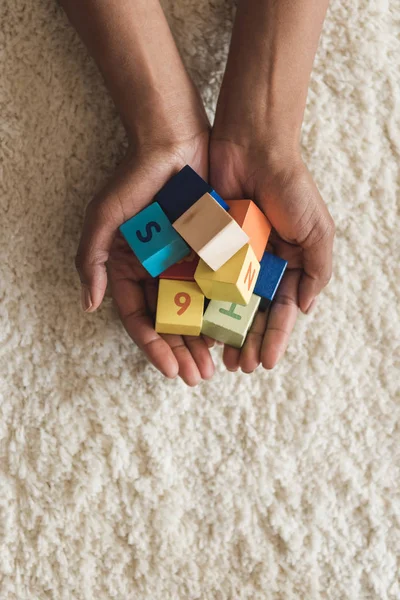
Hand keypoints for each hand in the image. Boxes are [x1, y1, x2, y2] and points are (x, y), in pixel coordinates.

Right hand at [75, 130, 215, 385]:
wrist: (175, 140)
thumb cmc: (135, 178)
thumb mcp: (104, 216)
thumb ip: (92, 258)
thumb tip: (88, 304)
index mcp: (131, 268)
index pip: (140, 317)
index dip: (154, 346)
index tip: (171, 369)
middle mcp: (158, 270)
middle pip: (170, 321)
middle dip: (183, 351)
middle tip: (200, 377)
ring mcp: (186, 262)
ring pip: (198, 310)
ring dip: (206, 340)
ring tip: (219, 365)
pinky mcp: (213, 250)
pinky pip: (220, 285)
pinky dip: (226, 309)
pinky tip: (236, 331)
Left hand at [209, 138, 334, 372]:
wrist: (253, 147)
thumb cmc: (290, 188)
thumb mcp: (317, 229)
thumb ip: (317, 269)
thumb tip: (305, 309)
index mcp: (288, 264)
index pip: (282, 311)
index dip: (275, 338)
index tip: (265, 362)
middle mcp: (260, 266)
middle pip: (253, 314)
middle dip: (247, 341)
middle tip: (237, 367)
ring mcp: (232, 258)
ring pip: (226, 304)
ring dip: (224, 331)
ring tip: (217, 356)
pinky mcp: (208, 246)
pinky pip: (203, 280)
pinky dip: (201, 303)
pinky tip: (197, 326)